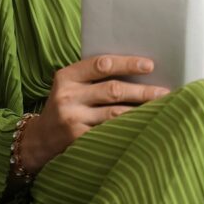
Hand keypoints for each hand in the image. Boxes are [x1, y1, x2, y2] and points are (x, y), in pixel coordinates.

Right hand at [19, 54, 170, 173]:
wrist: (39, 139)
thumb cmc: (66, 105)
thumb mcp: (71, 85)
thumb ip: (94, 76)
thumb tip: (138, 70)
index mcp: (67, 76)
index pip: (102, 65)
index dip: (128, 64)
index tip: (150, 65)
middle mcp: (68, 96)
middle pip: (113, 90)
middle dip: (142, 91)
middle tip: (164, 92)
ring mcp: (72, 120)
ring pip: (115, 114)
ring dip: (140, 111)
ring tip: (160, 108)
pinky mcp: (77, 140)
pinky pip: (109, 133)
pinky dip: (128, 129)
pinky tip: (143, 127)